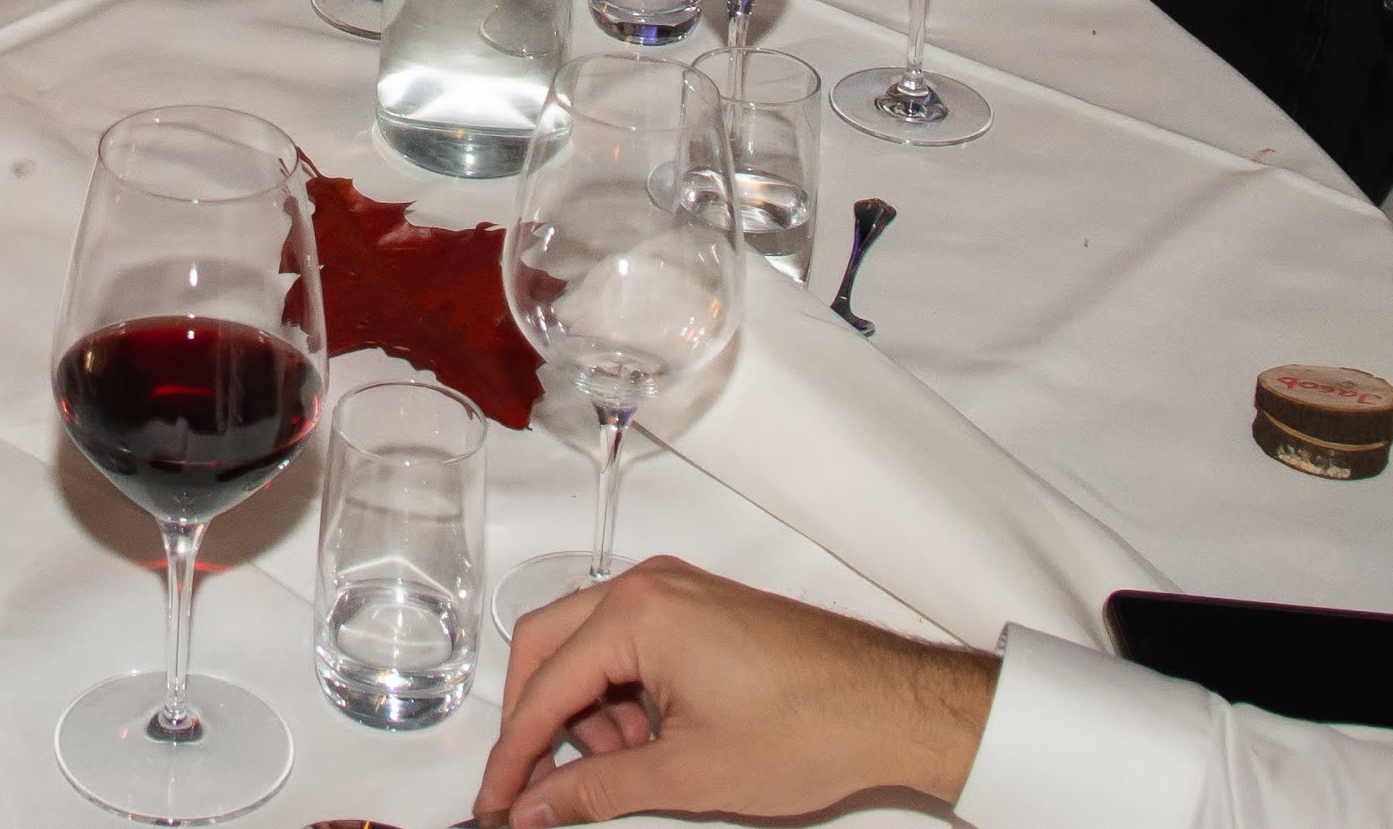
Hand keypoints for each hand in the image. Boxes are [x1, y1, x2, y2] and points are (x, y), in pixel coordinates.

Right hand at [470, 555, 996, 826]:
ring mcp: (679, 593)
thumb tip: (539, 806)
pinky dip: (626, 697)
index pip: (543, 686)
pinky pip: (632, 646)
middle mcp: (651, 586)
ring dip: (590, 713)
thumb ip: (597, 789)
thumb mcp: (686, 774)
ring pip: (591, 648)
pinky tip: (652, 744)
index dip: (514, 754)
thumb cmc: (810, 726)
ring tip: (626, 769)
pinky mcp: (702, 610)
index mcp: (637, 613)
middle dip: (541, 723)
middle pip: (551, 648)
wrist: (893, 708)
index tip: (500, 801)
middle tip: (538, 786)